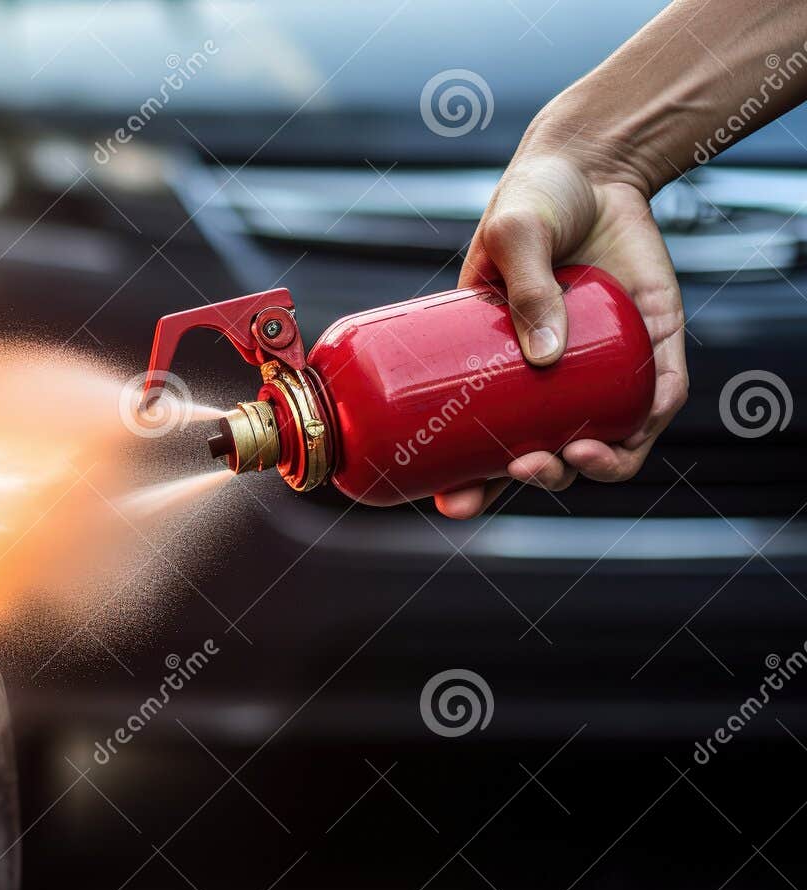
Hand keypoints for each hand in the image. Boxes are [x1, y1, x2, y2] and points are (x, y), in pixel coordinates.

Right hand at [435, 152, 687, 518]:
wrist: (595, 161)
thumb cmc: (534, 198)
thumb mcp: (512, 235)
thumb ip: (528, 288)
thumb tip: (544, 359)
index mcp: (497, 364)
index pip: (480, 441)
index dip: (468, 483)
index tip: (456, 503)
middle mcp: (550, 375)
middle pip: (545, 452)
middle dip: (535, 479)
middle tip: (526, 466)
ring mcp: (602, 364)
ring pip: (606, 440)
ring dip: (596, 466)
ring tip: (580, 456)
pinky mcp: (653, 341)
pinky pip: (659, 394)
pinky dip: (654, 412)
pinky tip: (645, 416)